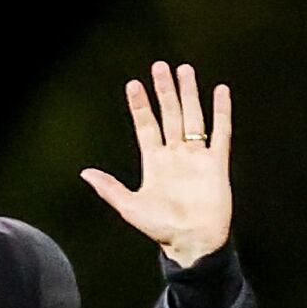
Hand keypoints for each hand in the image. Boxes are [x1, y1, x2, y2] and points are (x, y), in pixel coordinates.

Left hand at [79, 60, 234, 264]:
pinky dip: (221, 111)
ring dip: (189, 94)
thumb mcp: (129, 207)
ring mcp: (196, 156)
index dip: (140, 106)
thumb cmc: (160, 229)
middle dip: (164, 91)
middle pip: (169, 114)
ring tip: (185, 69)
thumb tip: (85, 172)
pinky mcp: (216, 162)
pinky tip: (220, 91)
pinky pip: (220, 131)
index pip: (146, 126)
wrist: (192, 242)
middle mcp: (175, 155)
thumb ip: (109, 188)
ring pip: (193, 116)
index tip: (133, 84)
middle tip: (160, 66)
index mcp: (154, 163)